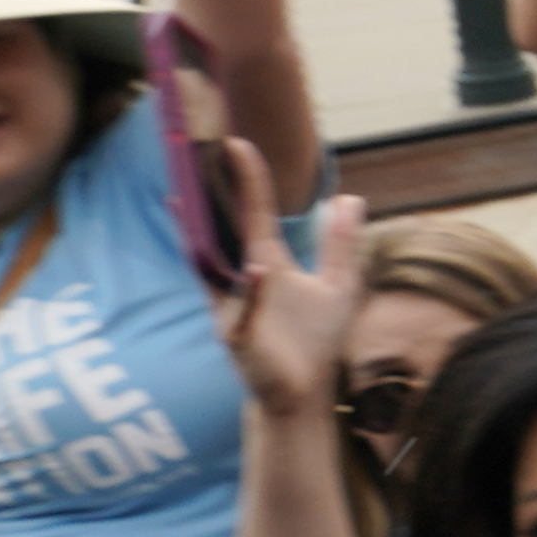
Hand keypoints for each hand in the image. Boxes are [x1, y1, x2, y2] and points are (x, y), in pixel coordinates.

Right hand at [216, 143, 363, 415]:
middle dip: (204, 196)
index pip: (254, 212)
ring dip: (203, 240)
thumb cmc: (314, 340)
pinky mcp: (239, 339)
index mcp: (267, 262)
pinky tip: (254, 272)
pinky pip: (240, 314)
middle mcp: (243, 279)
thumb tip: (349, 198)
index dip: (248, 179)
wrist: (303, 393)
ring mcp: (236, 307)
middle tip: (191, 159)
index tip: (238, 143)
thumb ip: (340, 243)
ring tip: (187, 201)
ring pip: (213, 270)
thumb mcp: (339, 284)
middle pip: (221, 231)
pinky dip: (248, 295)